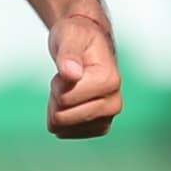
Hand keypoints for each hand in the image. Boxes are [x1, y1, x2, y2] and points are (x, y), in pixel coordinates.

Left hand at [46, 3, 121, 139]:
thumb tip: (71, 74)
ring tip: (70, 87)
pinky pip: (67, 134)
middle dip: (56, 97)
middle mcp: (114, 103)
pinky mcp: (100, 126)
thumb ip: (68, 54)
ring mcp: (109, 117)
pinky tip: (71, 101)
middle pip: (62, 117)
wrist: (87, 44)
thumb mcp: (69, 36)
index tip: (68, 68)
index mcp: (110, 81)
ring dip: (58, 107)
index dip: (57, 83)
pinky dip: (62, 118)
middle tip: (67, 78)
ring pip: (63, 128)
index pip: (63, 99)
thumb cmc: (77, 36)